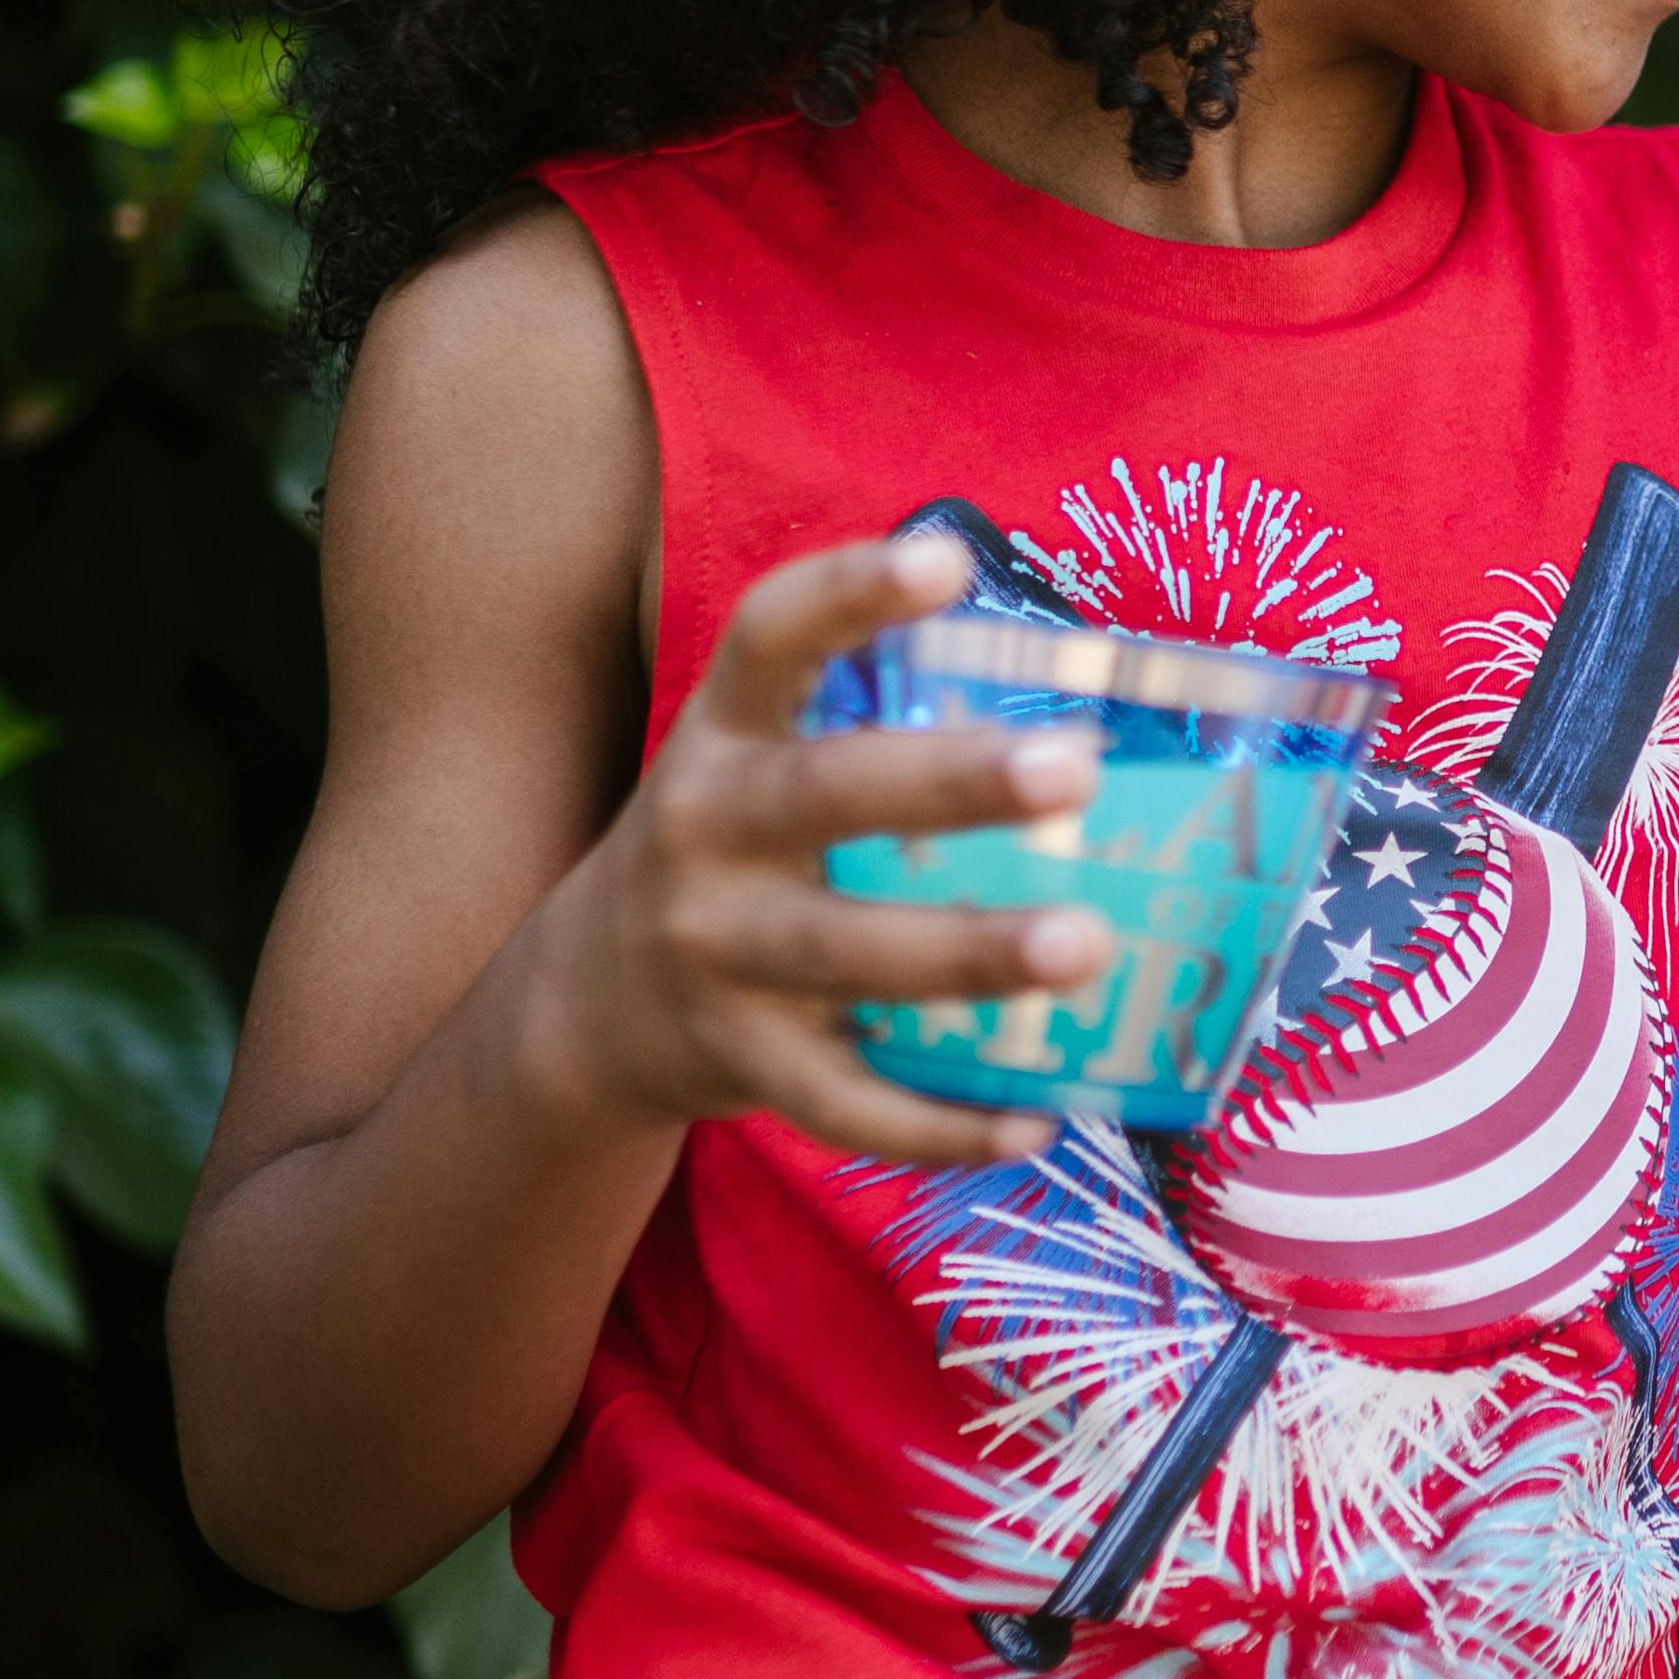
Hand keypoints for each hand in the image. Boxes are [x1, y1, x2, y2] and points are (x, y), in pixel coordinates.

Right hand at [550, 529, 1107, 1165]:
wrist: (586, 1004)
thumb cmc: (733, 854)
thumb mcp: (755, 763)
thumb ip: (873, 726)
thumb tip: (1092, 713)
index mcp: (722, 735)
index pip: (768, 636)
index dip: (852, 590)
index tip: (949, 556)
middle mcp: (705, 831)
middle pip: (823, 794)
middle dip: (951, 781)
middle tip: (1076, 767)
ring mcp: (714, 954)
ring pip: (846, 954)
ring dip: (969, 951)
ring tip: (1087, 943)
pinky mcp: (738, 1063)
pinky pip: (845, 1103)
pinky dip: (942, 1122)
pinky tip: (1039, 1117)